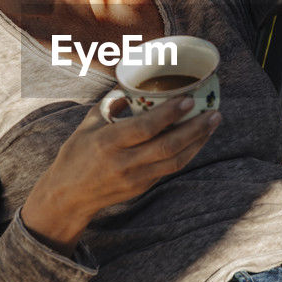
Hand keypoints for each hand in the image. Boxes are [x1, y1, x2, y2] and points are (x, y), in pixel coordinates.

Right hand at [20, 94, 220, 255]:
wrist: (68, 196)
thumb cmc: (76, 155)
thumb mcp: (88, 124)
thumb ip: (111, 104)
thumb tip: (132, 85)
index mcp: (108, 142)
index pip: (144, 128)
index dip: (169, 114)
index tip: (189, 99)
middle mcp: (123, 162)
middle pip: (167, 146)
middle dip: (195, 128)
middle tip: (213, 112)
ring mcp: (135, 178)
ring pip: (174, 160)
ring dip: (198, 141)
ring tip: (212, 123)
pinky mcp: (142, 187)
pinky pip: (170, 169)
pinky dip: (187, 153)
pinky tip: (198, 139)